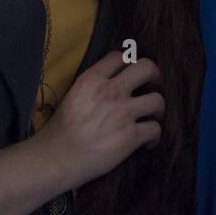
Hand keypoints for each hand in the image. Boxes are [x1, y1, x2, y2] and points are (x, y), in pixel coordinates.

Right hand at [41, 50, 163, 189]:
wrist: (57, 157)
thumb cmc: (61, 130)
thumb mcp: (73, 94)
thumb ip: (93, 84)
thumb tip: (112, 81)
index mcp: (92, 79)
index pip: (120, 57)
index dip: (129, 64)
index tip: (132, 74)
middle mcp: (110, 91)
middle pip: (146, 68)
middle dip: (154, 75)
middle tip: (153, 85)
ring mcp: (122, 113)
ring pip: (157, 100)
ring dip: (158, 109)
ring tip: (152, 116)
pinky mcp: (130, 136)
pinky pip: (155, 129)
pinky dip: (154, 136)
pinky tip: (147, 142)